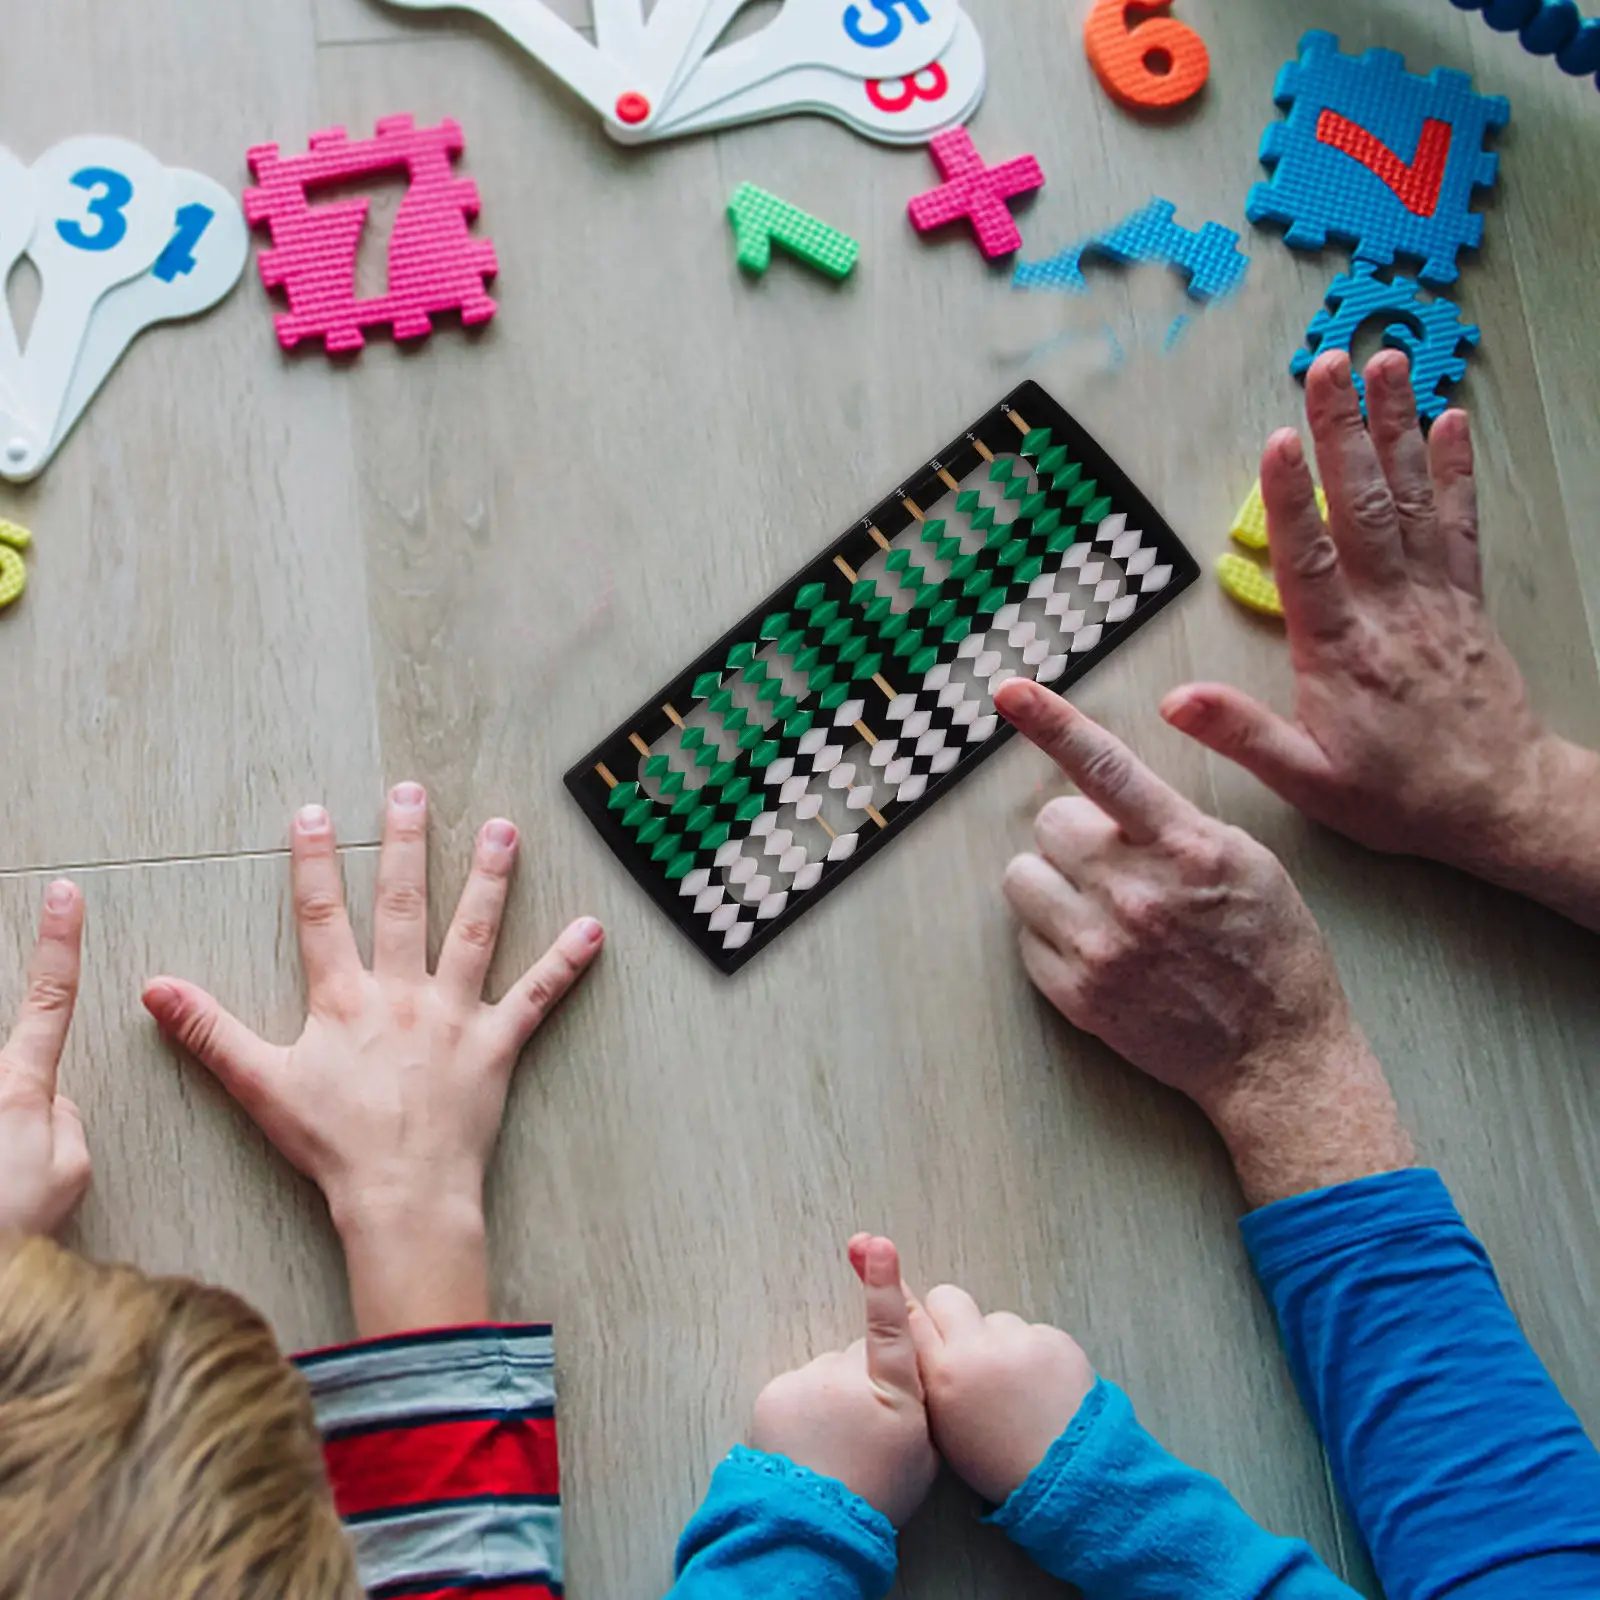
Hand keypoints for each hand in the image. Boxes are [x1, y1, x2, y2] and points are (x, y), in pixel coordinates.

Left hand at [0, 881, 90, 1235]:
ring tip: (8, 1178)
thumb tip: (48, 1107)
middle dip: (23, 1121)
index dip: (61, 941)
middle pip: (14, 1074)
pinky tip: (6, 1178)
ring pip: (5, 1114)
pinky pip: (9, 1139)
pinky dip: (10, 1164)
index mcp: (20, 1087)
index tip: (63, 895)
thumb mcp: (70, 1173)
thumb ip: (67, 1121)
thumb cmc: (8, 1230)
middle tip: (16, 1168)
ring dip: (10, 1155)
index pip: (52, 996)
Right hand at [143, 785, 603, 1335]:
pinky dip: (566, 963)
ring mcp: (454, 1014)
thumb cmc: (332, 1143)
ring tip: (504, 828)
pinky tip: (595, 929)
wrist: (399, 1193)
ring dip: (490, 877)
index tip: (314, 812)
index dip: (316, 863)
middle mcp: (402, 993)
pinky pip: (537, 996)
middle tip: (412, 792)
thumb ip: (210, 1031)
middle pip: (404, 904)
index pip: (323, 916)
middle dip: (405, 844)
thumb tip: (154, 988)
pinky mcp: (497, 1043)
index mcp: (344, 998)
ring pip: (475, 932)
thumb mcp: (259, 1085)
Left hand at [750, 1235, 938, 1526]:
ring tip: (834, 1443)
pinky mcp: (776, 1391)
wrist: (813, 1525)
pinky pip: (799, 1385)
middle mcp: (846, 1378)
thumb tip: (918, 1368)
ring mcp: (807, 1382)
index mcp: (892, 1393)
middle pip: (860, 1357)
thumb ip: (923, 1401)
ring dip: (832, 1396)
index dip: (883, 1283)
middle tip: (864, 1430)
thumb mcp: (924, 1453)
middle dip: (863, 1381)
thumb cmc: (878, 1493)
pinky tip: (810, 1440)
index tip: (877, 1244)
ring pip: (828, 1372)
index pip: (890, 1327)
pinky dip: (804, 1405)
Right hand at [910, 1283, 1094, 1504]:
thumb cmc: (1002, 1462)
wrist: (1067, 1475)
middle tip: (968, 1346)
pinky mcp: (1054, 1338)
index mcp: (944, 1376)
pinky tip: (1043, 1383)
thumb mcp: (947, 1429)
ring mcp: (1019, 1340)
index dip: (914, 1316)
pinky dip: (1036, 1351)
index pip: (910, 1319)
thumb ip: (930, 1380)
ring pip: (997, 1319)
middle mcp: (977, 1349)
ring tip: (1017, 1381)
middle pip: (948, 1297)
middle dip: (954, 1317)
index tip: (913, 1309)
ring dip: (1001, 1340)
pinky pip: (1034, 1331)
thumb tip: (920, 1343)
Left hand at [996, 676, 1412, 1204]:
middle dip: (1076, 836)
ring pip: (1024, 877)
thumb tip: (1110, 796)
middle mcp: (1135, 892)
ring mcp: (1100, 946)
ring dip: (1053, 884)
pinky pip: (1026, 937)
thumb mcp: (1248, 861)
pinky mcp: (1076, 993)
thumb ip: (1176, 823)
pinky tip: (1101, 952)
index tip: (1010, 691)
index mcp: (1186, 847)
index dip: (1052, 722)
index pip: (1105, 766)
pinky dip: (1052, 936)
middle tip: (1116, 866)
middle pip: (1051, 822)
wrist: (1277, 1057)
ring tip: (1102, 909)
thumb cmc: (1272, 952)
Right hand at [1161, 348, 1599, 928]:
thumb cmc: (1397, 796)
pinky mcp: (1465, 600)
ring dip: (1395, 429)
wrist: (1498, 805)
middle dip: (1341, 433)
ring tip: (1384, 364)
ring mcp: (1433, 599)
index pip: (1309, 562)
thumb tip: (1177, 700)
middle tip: (1326, 367)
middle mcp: (1389, 611)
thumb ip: (1242, 734)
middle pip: (1361, 507)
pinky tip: (1449, 421)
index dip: (1289, 500)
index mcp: (1341, 652)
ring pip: (1409, 500)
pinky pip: (1459, 523)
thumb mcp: (1307, 781)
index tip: (1277, 442)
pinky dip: (1454, 469)